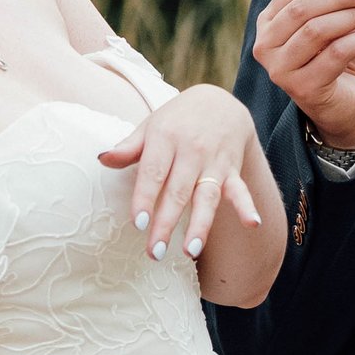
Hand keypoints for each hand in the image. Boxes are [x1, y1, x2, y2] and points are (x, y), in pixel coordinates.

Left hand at [97, 84, 263, 260]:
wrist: (219, 102)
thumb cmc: (176, 120)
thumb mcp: (150, 127)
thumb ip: (128, 147)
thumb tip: (102, 159)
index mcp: (165, 138)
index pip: (153, 173)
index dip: (145, 198)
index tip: (138, 223)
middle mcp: (191, 151)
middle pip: (178, 192)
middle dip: (167, 223)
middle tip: (155, 252)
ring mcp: (214, 162)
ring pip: (206, 197)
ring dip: (200, 225)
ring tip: (190, 251)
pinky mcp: (232, 170)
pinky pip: (240, 190)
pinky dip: (247, 206)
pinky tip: (252, 223)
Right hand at [252, 0, 354, 153]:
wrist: (346, 106)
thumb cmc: (339, 57)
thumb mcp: (337, 20)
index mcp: (268, 23)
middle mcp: (265, 46)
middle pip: (302, 9)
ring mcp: (280, 69)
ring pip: (317, 30)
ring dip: (353, 16)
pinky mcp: (302, 88)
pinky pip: (336, 54)